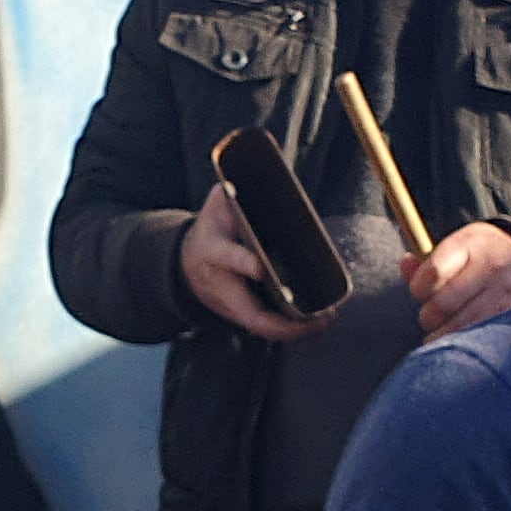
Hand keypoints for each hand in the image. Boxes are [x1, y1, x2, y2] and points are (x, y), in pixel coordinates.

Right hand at [176, 183, 327, 343]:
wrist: (186, 262)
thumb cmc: (211, 229)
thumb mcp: (215, 206)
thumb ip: (232, 193)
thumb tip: (257, 179)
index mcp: (211, 250)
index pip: (224, 256)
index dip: (241, 262)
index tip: (260, 266)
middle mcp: (219, 284)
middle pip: (248, 312)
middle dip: (282, 322)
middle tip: (318, 316)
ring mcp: (229, 304)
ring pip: (260, 326)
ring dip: (293, 331)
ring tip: (324, 322)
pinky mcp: (240, 314)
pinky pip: (265, 328)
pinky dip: (290, 330)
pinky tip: (315, 325)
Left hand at [401, 221, 510, 339]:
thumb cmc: (478, 255)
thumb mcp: (455, 247)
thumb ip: (425, 261)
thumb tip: (406, 264)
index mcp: (470, 245)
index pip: (432, 272)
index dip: (418, 287)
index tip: (420, 290)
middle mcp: (490, 268)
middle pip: (441, 306)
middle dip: (428, 315)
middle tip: (432, 315)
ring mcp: (504, 294)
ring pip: (459, 328)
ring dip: (444, 334)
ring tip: (443, 329)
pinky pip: (480, 338)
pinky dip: (465, 342)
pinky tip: (462, 338)